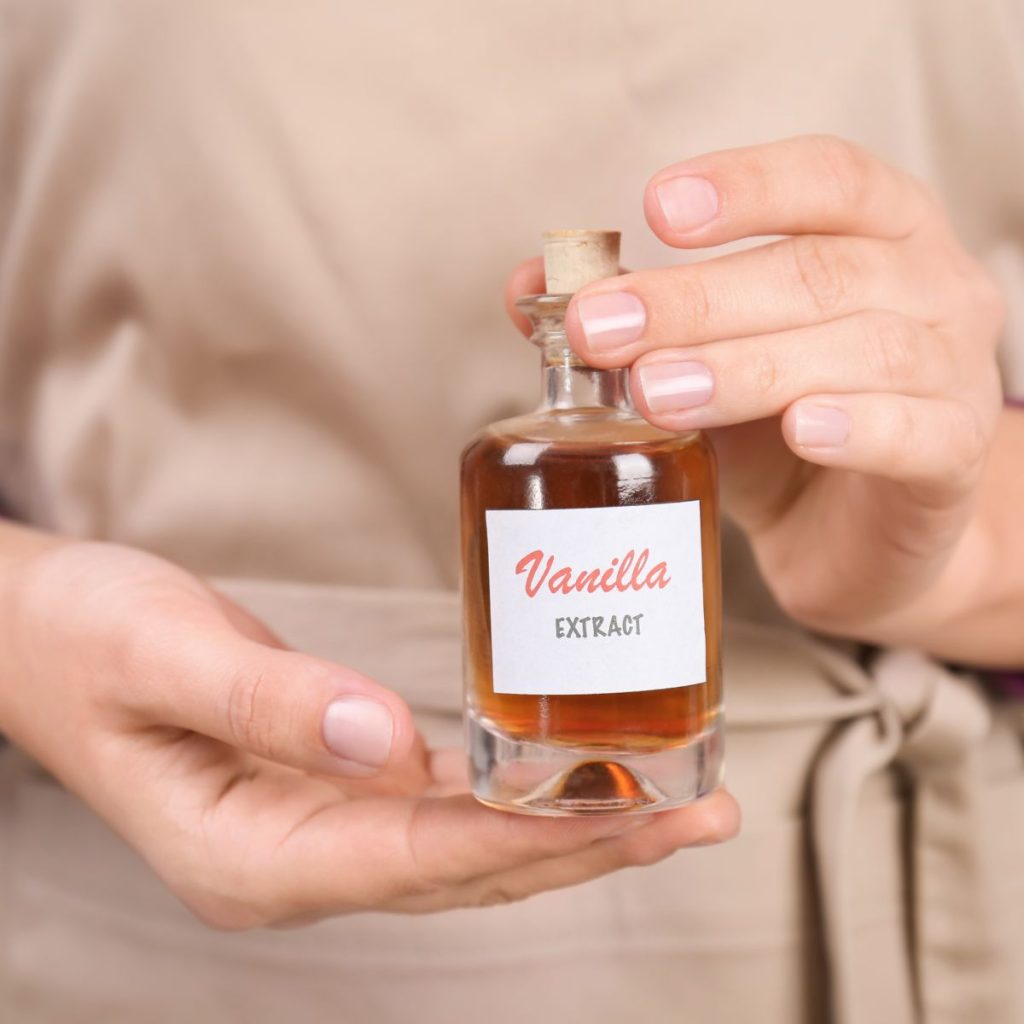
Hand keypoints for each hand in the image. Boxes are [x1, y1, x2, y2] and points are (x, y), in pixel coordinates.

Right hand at [0, 534, 738, 926]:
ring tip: (669, 801)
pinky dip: (513, 795)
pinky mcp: (327, 787)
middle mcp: (295, 860)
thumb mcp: (162, 654)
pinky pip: (441, 805)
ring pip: (466, 846)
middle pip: (466, 870)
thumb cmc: (83, 637)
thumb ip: (271, 701)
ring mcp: (313, 831)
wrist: (37, 632)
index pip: (418, 857)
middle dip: (587, 845)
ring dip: (568, 825)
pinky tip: (567, 775)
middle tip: (697, 815)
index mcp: (251, 851)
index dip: (529, 838)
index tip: (633, 814)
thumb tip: (384, 742)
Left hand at [509, 135, 1004, 650]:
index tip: (656, 209)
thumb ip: (633, 320)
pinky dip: (854, 426)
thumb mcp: (705, 361)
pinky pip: (914, 432)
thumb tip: (527, 288)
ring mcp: (953, 372)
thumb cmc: (783, 430)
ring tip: (658, 389)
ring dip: (746, 365)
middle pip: (817, 272)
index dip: (745, 185)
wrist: (855, 534)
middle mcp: (930, 287)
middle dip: (697, 299)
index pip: (826, 179)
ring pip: (858, 349)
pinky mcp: (951, 457)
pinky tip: (797, 428)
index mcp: (877, 234)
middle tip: (603, 328)